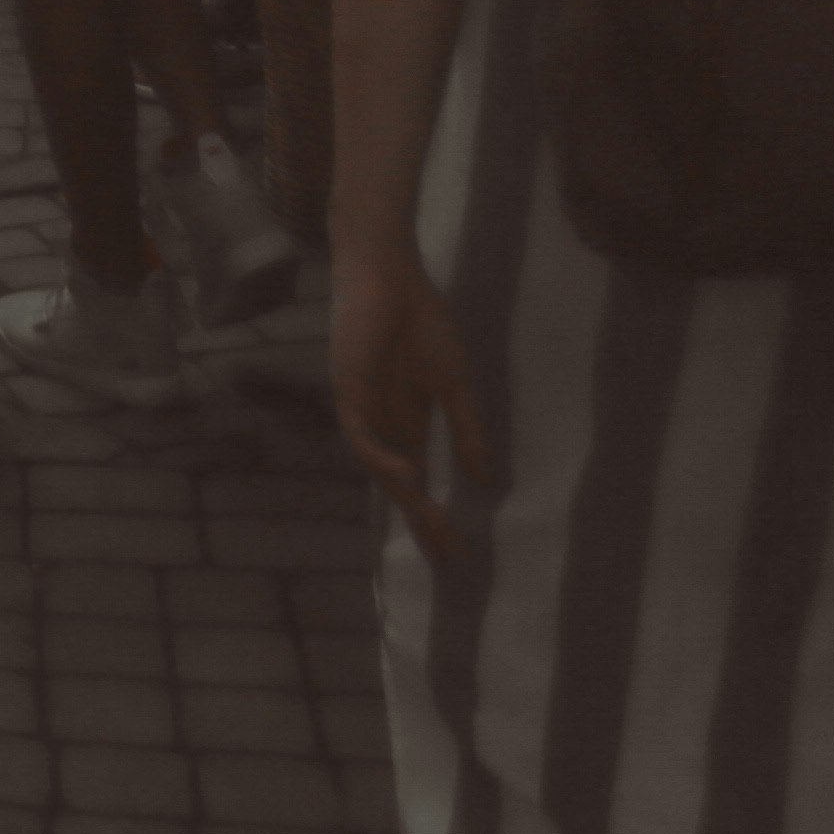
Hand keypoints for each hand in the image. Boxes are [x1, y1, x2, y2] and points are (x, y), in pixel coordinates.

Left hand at [333, 247, 495, 562]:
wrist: (391, 277)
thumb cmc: (422, 322)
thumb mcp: (454, 383)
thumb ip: (467, 430)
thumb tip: (485, 480)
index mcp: (408, 423)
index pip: (420, 482)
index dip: (433, 517)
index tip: (455, 552)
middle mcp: (383, 425)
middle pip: (400, 486)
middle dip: (421, 521)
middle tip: (446, 556)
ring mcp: (363, 411)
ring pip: (380, 468)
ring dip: (403, 496)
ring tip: (432, 521)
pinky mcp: (347, 392)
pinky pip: (360, 435)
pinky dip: (380, 457)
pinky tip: (406, 475)